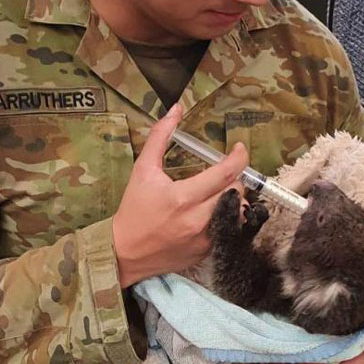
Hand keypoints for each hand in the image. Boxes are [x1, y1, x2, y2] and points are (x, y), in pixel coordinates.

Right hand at [112, 103, 248, 288]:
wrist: (125, 253)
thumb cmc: (133, 211)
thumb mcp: (142, 170)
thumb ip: (160, 137)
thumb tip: (175, 110)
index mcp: (183, 196)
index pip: (225, 173)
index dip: (238, 157)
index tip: (238, 150)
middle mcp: (198, 218)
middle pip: (236, 190)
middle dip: (233, 178)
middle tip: (221, 174)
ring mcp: (204, 238)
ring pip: (237, 211)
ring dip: (232, 199)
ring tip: (216, 194)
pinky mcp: (206, 251)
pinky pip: (229, 230)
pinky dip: (226, 218)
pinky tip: (211, 213)